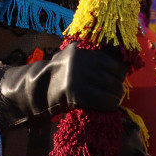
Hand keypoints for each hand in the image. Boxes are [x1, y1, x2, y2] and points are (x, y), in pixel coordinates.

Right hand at [0, 43, 127, 125]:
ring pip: (111, 87)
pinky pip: (103, 100)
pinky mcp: (76, 92)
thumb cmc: (59, 75)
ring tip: (112, 99)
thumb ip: (93, 58)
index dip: (119, 71)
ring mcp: (78, 75)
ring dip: (115, 96)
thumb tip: (121, 66)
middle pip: (115, 74)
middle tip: (116, 91)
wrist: (35, 90)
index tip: (117, 78)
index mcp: (82, 49)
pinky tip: (107, 106)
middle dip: (118, 85)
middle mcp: (81, 59)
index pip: (114, 59)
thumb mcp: (73, 58)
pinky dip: (109, 105)